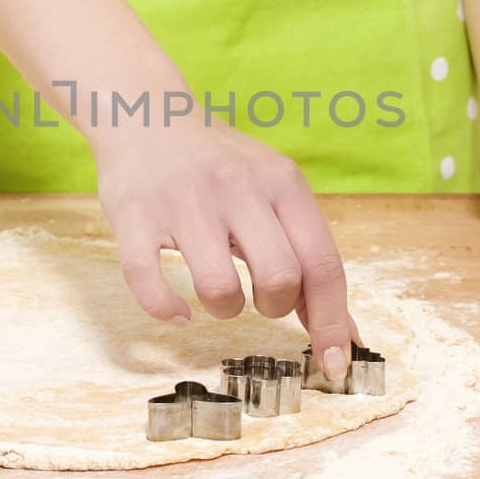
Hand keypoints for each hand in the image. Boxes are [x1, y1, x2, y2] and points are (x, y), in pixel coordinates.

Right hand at [94, 121, 357, 381]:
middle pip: (279, 279)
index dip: (332, 322)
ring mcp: (184, 202)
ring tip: (217, 291)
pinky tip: (176, 309)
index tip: (334, 366)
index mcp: (281, 183)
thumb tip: (344, 334)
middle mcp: (237, 188)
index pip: (322, 263)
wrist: (146, 113)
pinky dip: (165, 310)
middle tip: (258, 298)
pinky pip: (148, 282)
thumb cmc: (221, 166)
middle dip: (273, 308)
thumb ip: (308, 254)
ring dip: (222, 309)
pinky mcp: (135, 216)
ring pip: (218, 290)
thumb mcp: (275, 191)